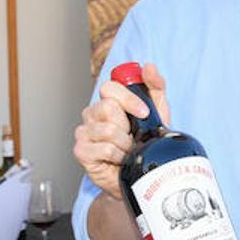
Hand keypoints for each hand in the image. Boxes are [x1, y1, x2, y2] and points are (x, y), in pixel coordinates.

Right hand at [73, 62, 171, 197]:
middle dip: (128, 125)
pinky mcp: (81, 151)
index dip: (129, 99)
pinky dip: (118, 155)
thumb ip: (155, 87)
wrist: (140, 173)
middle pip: (108, 108)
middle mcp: (92, 114)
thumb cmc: (145, 142)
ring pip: (107, 130)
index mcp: (107, 101)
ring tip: (128, 149)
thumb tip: (149, 66)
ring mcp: (84, 132)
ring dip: (125, 143)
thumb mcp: (158, 112)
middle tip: (133, 135)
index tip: (145, 113)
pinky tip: (119, 159)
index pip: (109, 87)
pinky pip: (104, 148)